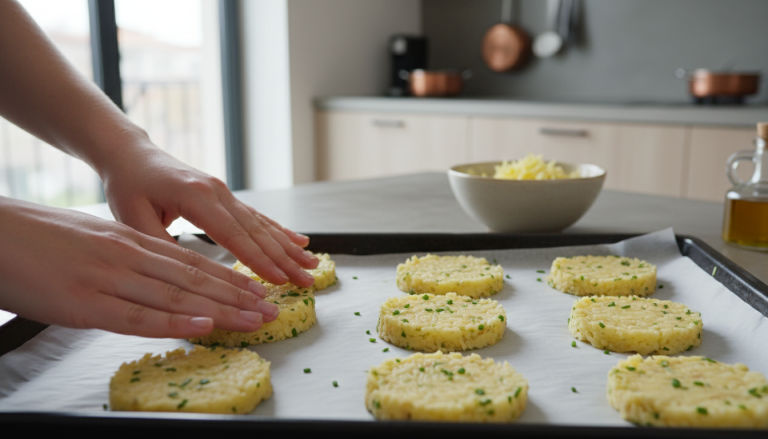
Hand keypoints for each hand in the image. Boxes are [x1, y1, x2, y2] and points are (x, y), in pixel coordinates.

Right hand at [0, 197, 281, 337]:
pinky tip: (204, 324)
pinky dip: (175, 320)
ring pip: (176, 295)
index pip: (191, 262)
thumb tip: (153, 275)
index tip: (258, 290)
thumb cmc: (35, 237)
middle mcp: (128, 255)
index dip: (229, 278)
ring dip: (221, 309)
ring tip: (256, 319)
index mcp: (130, 241)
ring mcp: (108, 278)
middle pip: (194, 279)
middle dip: (238, 296)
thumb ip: (125, 258)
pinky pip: (137, 314)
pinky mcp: (84, 302)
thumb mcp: (91, 241)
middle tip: (271, 309)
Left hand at [99, 141, 318, 287]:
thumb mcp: (132, 219)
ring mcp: (224, 191)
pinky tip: (299, 241)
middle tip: (308, 279)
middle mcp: (217, 192)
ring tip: (312, 263)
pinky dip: (280, 230)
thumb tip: (186, 276)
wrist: (131, 154)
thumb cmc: (128, 186)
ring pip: (263, 223)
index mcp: (196, 197)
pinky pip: (257, 216)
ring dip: (289, 246)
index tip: (280, 280)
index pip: (234, 235)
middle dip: (285, 258)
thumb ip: (160, 245)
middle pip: (257, 231)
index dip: (259, 260)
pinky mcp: (225, 195)